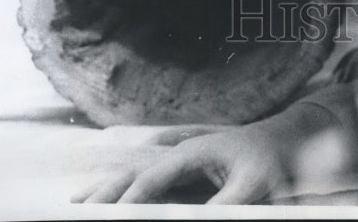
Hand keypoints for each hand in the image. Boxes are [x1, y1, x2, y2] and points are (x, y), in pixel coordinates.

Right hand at [72, 121, 285, 204]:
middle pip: (134, 171)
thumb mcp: (251, 186)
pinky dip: (126, 189)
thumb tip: (196, 218)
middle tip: (78, 208)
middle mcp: (179, 153)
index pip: (151, 178)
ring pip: (135, 174)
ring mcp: (179, 161)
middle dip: (106, 190)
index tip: (111, 217)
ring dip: (109, 187)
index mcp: (192, 152)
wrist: (279, 143)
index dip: (130, 199)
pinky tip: (110, 197)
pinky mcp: (183, 172)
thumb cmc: (267, 163)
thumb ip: (222, 204)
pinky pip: (147, 181)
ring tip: (81, 202)